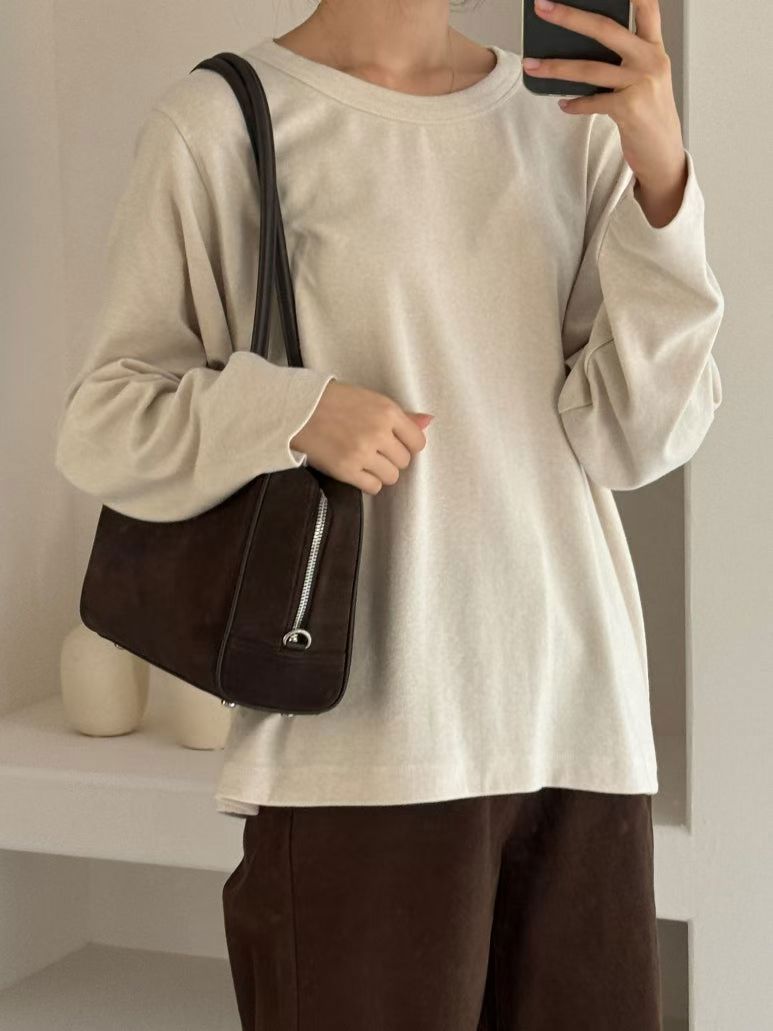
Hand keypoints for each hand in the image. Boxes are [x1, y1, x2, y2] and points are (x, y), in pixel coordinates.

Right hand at [290, 379, 432, 495]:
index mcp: (387, 411)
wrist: (297, 410)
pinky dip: (367, 482)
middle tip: (375, 451)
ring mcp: (362, 452)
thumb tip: (429, 421)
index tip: (395, 444)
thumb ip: (402, 416)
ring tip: (365, 461)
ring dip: (381, 472)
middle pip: (404, 461)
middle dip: (392, 458)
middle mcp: (377, 432)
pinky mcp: (346, 470)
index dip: (408, 445)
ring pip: (391, 477)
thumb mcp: (371, 400)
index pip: (417, 441)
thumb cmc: (333, 401)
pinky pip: (373, 488)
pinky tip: (357, 470)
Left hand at [524, 0, 687, 225]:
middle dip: (569, 16)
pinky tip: (562, 103)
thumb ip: (623, 59)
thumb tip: (579, 49)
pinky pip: (592, 102)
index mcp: (654, 48)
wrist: (663, 153)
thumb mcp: (644, 78)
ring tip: (531, 65)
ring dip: (555, 67)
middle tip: (542, 7)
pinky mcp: (630, 109)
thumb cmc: (648, 112)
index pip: (647, 7)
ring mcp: (641, 83)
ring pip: (589, 69)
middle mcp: (650, 60)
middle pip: (605, 29)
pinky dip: (574, 103)